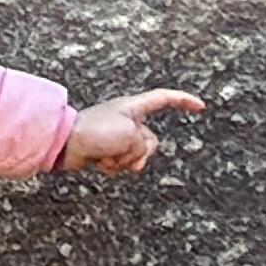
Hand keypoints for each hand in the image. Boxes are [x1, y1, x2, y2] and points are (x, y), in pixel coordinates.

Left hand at [60, 89, 206, 176]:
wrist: (65, 144)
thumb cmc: (95, 132)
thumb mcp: (130, 134)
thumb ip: (143, 145)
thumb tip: (135, 160)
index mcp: (134, 107)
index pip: (165, 99)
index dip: (184, 101)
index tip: (200, 107)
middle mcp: (127, 120)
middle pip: (151, 141)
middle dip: (138, 152)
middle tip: (120, 149)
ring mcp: (117, 136)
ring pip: (137, 156)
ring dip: (123, 161)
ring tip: (105, 155)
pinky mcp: (106, 151)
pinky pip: (122, 165)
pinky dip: (113, 167)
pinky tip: (99, 162)